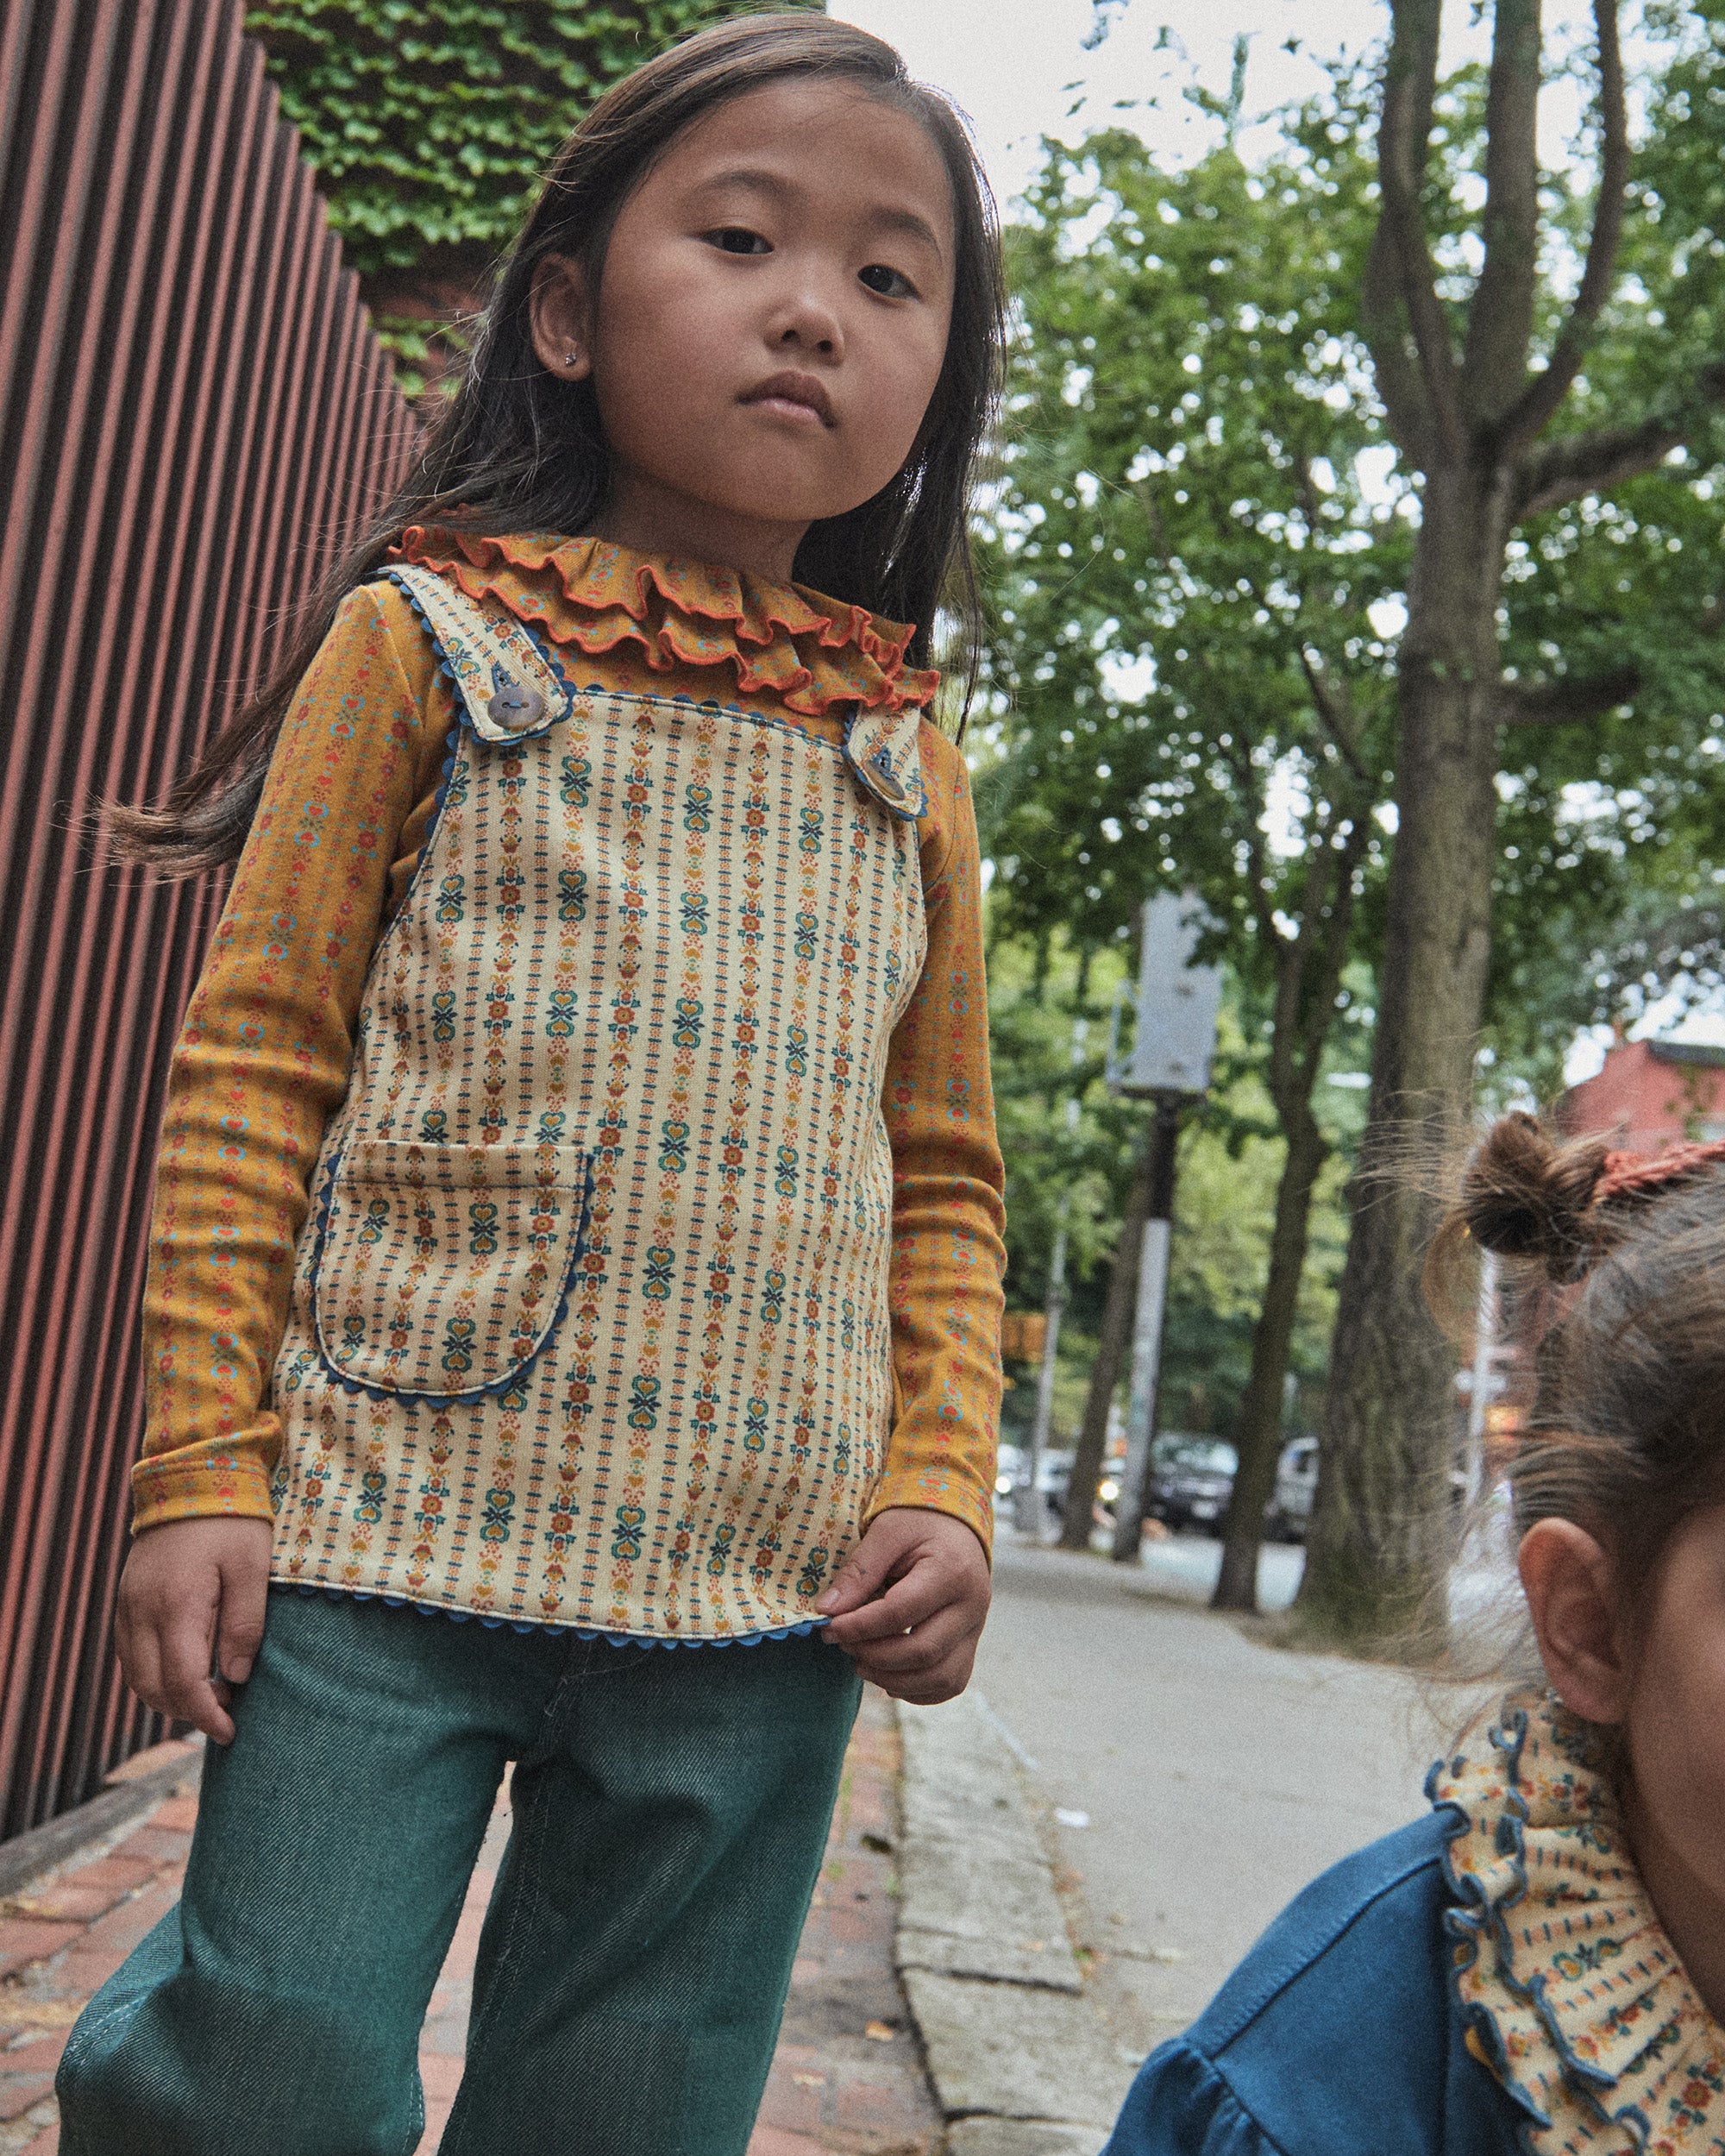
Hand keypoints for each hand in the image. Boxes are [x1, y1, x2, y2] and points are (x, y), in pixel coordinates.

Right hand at [115, 1516, 272, 1745]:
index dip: (204, 1714)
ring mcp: (128, 1606)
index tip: (229, 1731)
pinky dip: (154, 1673)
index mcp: (176, 1605)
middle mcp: (141, 1611)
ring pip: (136, 1676)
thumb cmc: (232, 1519)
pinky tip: (187, 1668)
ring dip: (169, 1695)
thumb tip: (234, 1677)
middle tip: (228, 1710)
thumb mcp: (253, 1567)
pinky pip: (131, 1653)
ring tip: (212, 1692)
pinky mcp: (126, 1599)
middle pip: (153, 1687)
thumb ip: (245, 1624)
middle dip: (188, 1711)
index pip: (182, 1681)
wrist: (191, 1475)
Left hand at [816, 1507, 990, 1703]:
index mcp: (952, 1571)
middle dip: (875, 1656)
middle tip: (843, 1645)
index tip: (829, 1628)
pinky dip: (918, 1690)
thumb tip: (828, 1611)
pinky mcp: (972, 1645)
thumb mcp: (886, 1532)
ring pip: (941, 1676)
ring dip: (894, 1679)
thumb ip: (859, 1571)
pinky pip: (950, 1683)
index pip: (901, 1612)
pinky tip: (889, 1675)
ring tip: (862, 1663)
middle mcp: (972, 1605)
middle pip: (923, 1651)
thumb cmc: (919, 1523)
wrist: (956, 1526)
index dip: (860, 1626)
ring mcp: (976, 1629)